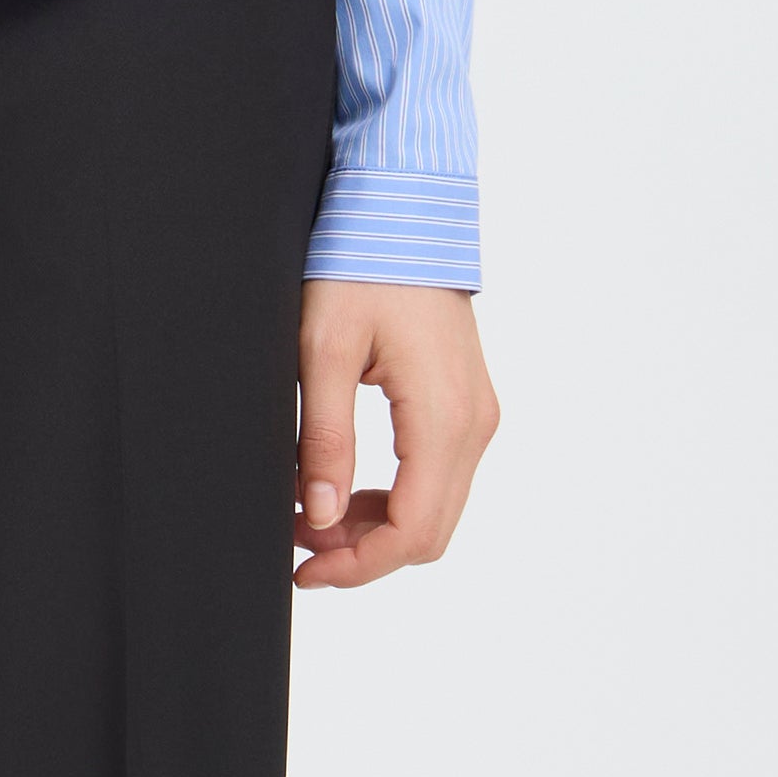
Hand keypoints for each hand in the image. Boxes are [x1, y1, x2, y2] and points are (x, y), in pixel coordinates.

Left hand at [293, 278, 498, 587]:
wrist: (403, 207)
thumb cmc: (361, 263)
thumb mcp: (323, 348)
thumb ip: (326, 439)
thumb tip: (322, 518)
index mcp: (444, 417)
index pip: (413, 531)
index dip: (358, 565)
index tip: (305, 569)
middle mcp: (474, 423)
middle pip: (430, 531)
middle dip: (364, 553)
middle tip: (301, 544)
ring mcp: (476, 413)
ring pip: (436, 508)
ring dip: (379, 527)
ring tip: (314, 516)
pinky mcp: (466, 401)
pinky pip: (438, 474)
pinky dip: (395, 496)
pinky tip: (347, 486)